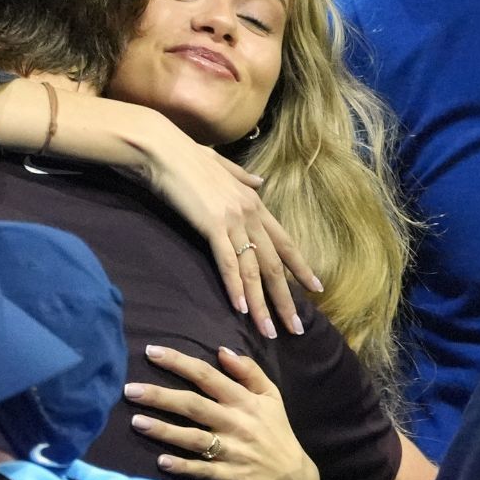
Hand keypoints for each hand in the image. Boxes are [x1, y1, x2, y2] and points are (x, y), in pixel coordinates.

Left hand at [125, 344, 320, 479]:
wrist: (294, 479)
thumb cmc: (276, 432)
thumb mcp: (271, 397)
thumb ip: (249, 371)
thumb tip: (222, 350)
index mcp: (244, 400)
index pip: (207, 375)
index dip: (178, 362)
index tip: (150, 351)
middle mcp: (235, 423)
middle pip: (193, 405)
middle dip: (160, 396)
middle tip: (129, 389)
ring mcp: (231, 451)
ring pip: (192, 438)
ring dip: (163, 430)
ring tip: (135, 422)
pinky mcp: (228, 476)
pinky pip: (202, 470)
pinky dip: (182, 466)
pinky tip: (161, 461)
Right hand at [135, 124, 322, 337]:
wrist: (163, 148)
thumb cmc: (186, 156)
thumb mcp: (221, 166)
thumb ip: (243, 178)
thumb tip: (260, 182)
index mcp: (254, 200)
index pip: (284, 241)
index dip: (300, 267)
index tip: (315, 288)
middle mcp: (250, 212)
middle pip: (275, 263)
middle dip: (286, 299)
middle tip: (296, 328)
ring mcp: (233, 219)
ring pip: (254, 270)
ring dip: (263, 304)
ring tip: (270, 331)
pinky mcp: (212, 225)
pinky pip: (228, 263)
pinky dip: (236, 288)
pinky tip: (242, 309)